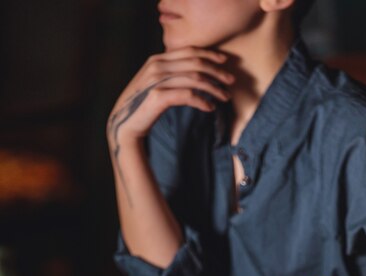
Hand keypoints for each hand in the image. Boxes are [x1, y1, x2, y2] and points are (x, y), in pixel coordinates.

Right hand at [107, 46, 233, 149]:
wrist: (125, 124)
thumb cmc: (143, 106)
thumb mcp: (156, 84)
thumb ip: (170, 75)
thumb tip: (193, 73)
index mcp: (158, 59)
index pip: (189, 51)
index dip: (209, 54)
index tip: (225, 61)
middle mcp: (157, 65)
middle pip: (195, 63)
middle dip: (217, 71)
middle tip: (231, 80)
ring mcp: (157, 80)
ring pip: (194, 79)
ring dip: (214, 88)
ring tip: (225, 97)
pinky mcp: (159, 96)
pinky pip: (188, 96)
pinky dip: (202, 101)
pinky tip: (210, 108)